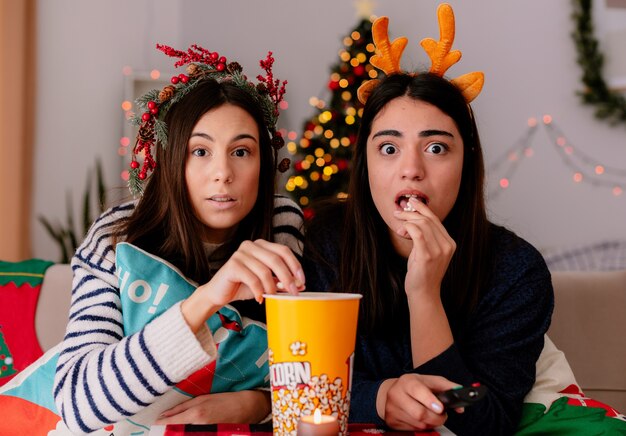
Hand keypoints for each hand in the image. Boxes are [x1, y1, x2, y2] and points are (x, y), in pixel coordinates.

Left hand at [154, 390, 270, 424]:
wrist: (246, 408)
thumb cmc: (224, 400)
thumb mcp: (202, 398)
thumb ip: (182, 407)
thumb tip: (164, 415)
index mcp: (195, 414)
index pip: (170, 423)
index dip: (160, 424)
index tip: (154, 423)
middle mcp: (198, 427)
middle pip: (175, 432)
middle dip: (168, 429)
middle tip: (162, 427)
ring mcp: (204, 434)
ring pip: (183, 434)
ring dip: (177, 431)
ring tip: (173, 427)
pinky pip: (192, 435)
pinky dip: (186, 433)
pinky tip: (185, 430)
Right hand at [182, 239, 304, 331]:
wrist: (219, 293)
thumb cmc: (244, 286)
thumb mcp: (267, 283)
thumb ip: (282, 282)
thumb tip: (301, 284)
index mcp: (261, 245)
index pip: (284, 251)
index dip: (295, 265)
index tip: (302, 281)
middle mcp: (251, 245)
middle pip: (276, 259)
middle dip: (287, 278)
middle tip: (293, 292)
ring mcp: (240, 253)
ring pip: (265, 270)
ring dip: (271, 287)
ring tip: (271, 297)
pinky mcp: (232, 265)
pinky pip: (252, 279)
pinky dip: (259, 291)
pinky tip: (259, 298)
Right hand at [377, 374, 462, 430]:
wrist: (393, 391)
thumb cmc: (414, 386)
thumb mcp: (430, 381)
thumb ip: (447, 388)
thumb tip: (460, 405)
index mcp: (407, 381)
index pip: (418, 391)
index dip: (430, 400)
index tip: (440, 408)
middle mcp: (397, 394)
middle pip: (420, 413)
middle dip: (436, 418)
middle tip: (442, 415)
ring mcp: (392, 409)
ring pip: (418, 424)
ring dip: (430, 423)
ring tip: (431, 415)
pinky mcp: (392, 421)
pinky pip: (413, 430)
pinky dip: (421, 427)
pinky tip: (420, 419)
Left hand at [393, 197, 455, 298]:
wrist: (424, 293)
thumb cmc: (422, 272)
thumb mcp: (426, 251)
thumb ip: (424, 237)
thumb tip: (411, 220)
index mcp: (450, 243)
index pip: (436, 219)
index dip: (423, 208)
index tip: (411, 202)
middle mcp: (447, 245)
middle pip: (428, 219)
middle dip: (411, 212)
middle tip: (398, 212)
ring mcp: (439, 251)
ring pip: (422, 224)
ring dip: (407, 219)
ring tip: (398, 222)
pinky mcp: (428, 256)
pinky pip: (417, 233)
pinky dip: (408, 227)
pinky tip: (402, 230)